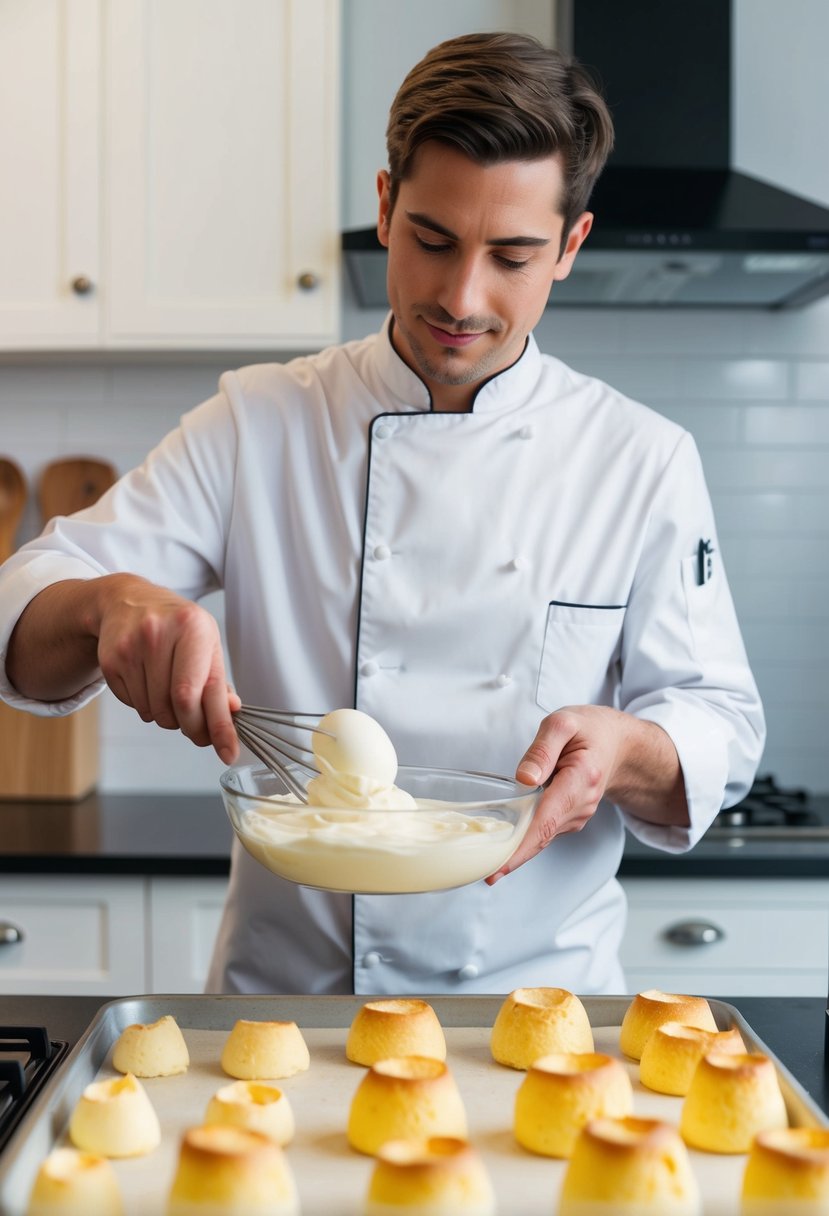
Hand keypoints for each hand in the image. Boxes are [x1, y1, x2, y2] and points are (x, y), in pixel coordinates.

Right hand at [95, 575, 240, 763]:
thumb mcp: (206, 643)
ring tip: (169, 692)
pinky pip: (133, 705)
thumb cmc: (176, 626)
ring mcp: (131, 647)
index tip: (228, 753)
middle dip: (191, 726)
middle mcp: (160, 633)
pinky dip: (146, 705)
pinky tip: (148, 682)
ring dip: (167, 716)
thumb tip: (232, 712)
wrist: (128, 601)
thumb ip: (218, 680)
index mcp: (193, 627)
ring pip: (154, 711)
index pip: (202, 692)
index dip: (218, 727)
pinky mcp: (110, 660)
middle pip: (177, 706)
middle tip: (196, 728)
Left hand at [486, 705, 686, 883]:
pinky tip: (503, 844)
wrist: (616, 744)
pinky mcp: (570, 819)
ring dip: (514, 849)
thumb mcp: (563, 723)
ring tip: (484, 857)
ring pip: (541, 837)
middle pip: (541, 836)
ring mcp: (577, 815)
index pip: (547, 820)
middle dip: (510, 856)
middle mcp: (582, 804)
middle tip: (479, 873)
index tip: (498, 867)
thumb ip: (542, 749)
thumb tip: (524, 778)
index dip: (521, 848)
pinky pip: (543, 832)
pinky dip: (523, 840)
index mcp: (581, 779)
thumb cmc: (588, 731)